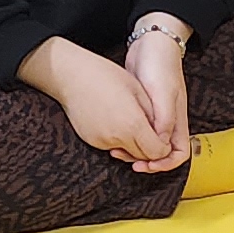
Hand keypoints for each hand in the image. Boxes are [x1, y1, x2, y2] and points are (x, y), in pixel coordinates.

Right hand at [24, 37, 167, 163]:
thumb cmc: (103, 76)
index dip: (163, 147)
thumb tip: (162, 131)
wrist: (70, 76)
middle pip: (142, 156)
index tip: (163, 138)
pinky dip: (118, 139)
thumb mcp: (138, 91)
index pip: (157, 151)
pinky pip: (111, 146)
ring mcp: (101, 141)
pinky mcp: (91, 141)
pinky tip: (114, 120)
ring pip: (127, 152)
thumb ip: (153, 115)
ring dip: (133, 143)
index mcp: (132, 124)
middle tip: (149, 130)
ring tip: (130, 120)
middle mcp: (116, 137)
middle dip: (149, 147)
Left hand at [122, 18, 193, 173]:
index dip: (164, 164)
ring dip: (134, 150)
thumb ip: (164, 119)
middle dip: (145, 160)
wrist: (150, 43)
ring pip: (147, 143)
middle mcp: (168, 122)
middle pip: (161, 152)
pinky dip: (127, 137)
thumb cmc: (160, 65)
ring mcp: (154, 116)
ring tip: (116, 149)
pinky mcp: (141, 109)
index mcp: (178, 121)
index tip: (145, 164)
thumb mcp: (163, 93)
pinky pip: (137, 131)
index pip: (179, 153)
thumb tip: (160, 144)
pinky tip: (114, 134)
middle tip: (124, 157)